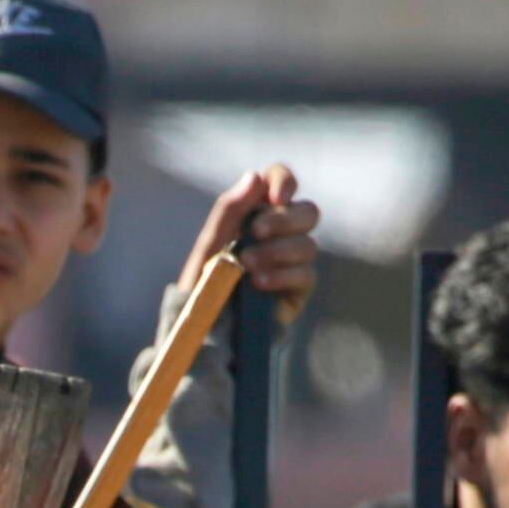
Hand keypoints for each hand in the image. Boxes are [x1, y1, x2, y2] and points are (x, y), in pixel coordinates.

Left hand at [180, 161, 322, 327]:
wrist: (200, 331)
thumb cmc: (201, 284)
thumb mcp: (210, 243)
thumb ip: (229, 209)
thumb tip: (254, 177)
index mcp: (259, 214)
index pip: (282, 183)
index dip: (284, 182)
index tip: (275, 197)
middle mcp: (281, 235)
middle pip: (308, 212)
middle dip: (283, 219)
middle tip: (255, 232)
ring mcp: (292, 263)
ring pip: (308, 244)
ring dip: (277, 250)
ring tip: (247, 265)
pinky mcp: (297, 292)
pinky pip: (306, 275)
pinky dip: (282, 274)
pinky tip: (259, 282)